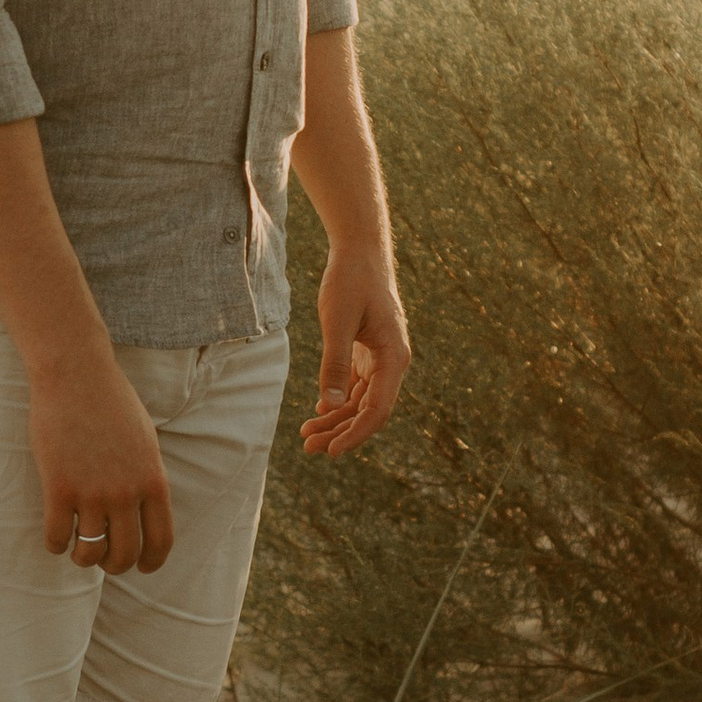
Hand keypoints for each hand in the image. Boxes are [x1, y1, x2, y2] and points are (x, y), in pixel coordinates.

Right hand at [32, 352, 172, 573]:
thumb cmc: (111, 402)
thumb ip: (146, 477)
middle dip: (114, 565)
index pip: (161, 540)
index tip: (143, 568)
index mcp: (153, 481)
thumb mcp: (145, 440)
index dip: (152, 562)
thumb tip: (143, 508)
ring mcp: (92, 494)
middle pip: (125, 555)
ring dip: (83, 558)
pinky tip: (56, 537)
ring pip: (90, 553)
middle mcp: (126, 494)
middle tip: (103, 559)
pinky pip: (57, 537)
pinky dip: (56, 545)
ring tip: (77, 549)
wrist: (76, 376)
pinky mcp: (59, 489)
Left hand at [301, 248, 411, 456]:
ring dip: (337, 419)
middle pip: (369, 410)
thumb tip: (331, 406)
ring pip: (361, 400)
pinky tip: (318, 412)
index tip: (332, 451)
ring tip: (307, 435)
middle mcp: (392, 361)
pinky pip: (356, 385)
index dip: (355, 433)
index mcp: (394, 357)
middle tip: (309, 448)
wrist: (359, 251)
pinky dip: (338, 400)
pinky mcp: (368, 352)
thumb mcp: (337, 320)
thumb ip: (335, 363)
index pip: (377, 409)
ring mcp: (381, 358)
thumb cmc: (350, 280)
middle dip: (341, 431)